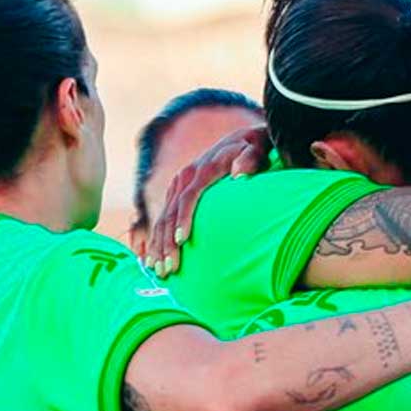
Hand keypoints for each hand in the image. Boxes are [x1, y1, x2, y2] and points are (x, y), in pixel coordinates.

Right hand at [145, 125, 273, 276]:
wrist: (244, 139)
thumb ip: (250, 158)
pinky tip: (153, 258)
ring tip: (158, 270)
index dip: (183, 219)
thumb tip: (240, 174)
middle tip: (168, 269)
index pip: (189, 197)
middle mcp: (185, 177)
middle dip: (166, 242)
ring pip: (162, 218)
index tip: (182, 242)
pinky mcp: (176, 192)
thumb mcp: (257, 147)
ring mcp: (178, 185)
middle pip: (170, 213)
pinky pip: (162, 218)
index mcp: (203, 169)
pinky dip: (156, 238)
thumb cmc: (254, 148)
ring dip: (158, 245)